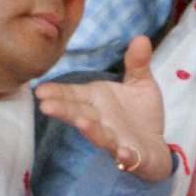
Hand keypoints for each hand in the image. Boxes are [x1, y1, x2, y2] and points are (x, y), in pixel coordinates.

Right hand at [34, 36, 170, 181]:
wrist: (155, 146)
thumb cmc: (141, 114)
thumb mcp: (141, 84)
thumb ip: (137, 63)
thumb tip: (141, 37)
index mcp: (97, 100)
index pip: (74, 95)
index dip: (58, 92)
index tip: (40, 90)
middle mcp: (100, 120)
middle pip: (79, 114)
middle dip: (64, 111)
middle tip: (45, 106)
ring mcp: (114, 140)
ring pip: (99, 136)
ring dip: (90, 131)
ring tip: (81, 123)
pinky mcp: (131, 156)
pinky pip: (126, 157)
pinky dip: (123, 156)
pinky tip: (122, 154)